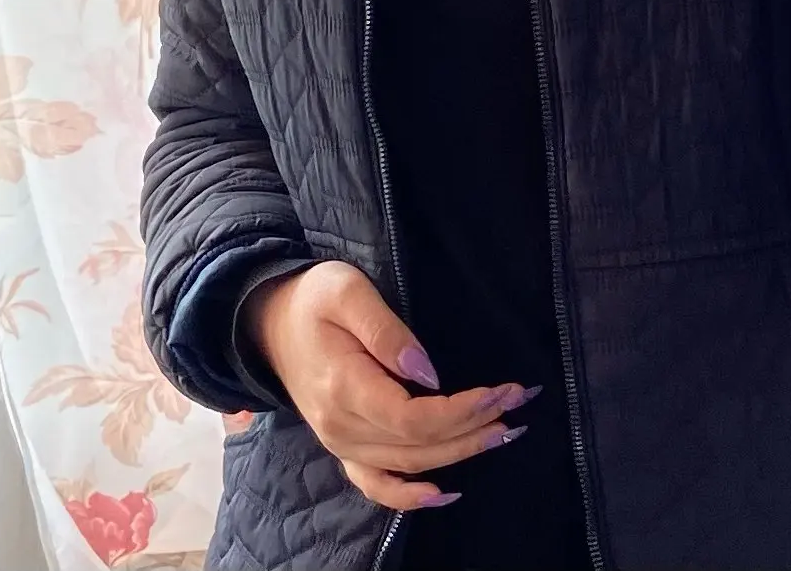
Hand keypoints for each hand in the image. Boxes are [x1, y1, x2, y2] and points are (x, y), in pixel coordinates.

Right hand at [244, 261, 536, 511]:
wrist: (271, 322)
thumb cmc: (313, 298)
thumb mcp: (347, 292)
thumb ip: (387, 331)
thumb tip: (428, 373)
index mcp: (344, 388)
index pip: (414, 418)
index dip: (462, 411)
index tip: (502, 390)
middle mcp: (342, 427)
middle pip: (420, 445)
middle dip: (476, 427)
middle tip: (520, 403)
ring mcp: (340, 444)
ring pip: (409, 465)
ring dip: (460, 453)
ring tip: (506, 431)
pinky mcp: (343, 448)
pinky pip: (377, 486)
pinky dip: (410, 498)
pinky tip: (445, 493)